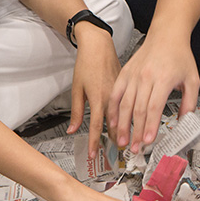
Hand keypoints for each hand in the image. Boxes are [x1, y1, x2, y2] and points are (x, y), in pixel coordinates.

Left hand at [68, 24, 121, 159]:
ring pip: (123, 117)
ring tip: (123, 143)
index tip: (93, 154)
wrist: (99, 45)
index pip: (96, 127)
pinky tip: (127, 122)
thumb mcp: (76, 88)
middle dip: (114, 141)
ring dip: (122, 131)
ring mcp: (120, 92)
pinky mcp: (125, 87)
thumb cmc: (87, 63)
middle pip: (114, 125)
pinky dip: (126, 116)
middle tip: (114, 156)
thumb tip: (72, 129)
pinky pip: (126, 106)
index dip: (95, 143)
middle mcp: (111, 97)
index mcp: (98, 98)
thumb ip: (75, 111)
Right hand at [107, 31, 198, 149]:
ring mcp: (133, 75)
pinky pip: (115, 94)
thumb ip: (190, 102)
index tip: (148, 140)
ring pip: (124, 104)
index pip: (154, 107)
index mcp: (164, 78)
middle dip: (135, 132)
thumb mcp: (193, 79)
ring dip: (122, 125)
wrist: (166, 35)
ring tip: (122, 141)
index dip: (150, 125)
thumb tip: (185, 121)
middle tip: (135, 149)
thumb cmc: (179, 56)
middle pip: (138, 109)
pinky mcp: (125, 73)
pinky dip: (112, 109)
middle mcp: (146, 77)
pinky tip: (112, 122)